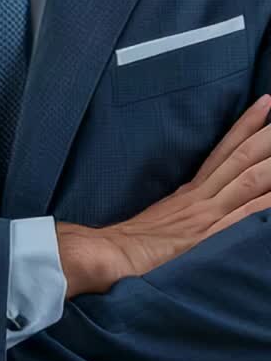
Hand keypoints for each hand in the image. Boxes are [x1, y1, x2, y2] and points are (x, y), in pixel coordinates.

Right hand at [57, 93, 270, 296]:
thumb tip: (192, 210)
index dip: (245, 127)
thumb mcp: (159, 221)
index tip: (265, 105)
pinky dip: (267, 203)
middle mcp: (200, 198)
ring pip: (249, 179)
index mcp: (189, 193)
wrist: (106, 255)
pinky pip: (246, 216)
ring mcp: (206, 216)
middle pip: (241, 157)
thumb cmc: (126, 245)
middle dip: (267, 134)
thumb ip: (180, 213)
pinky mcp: (207, 236)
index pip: (223, 151)